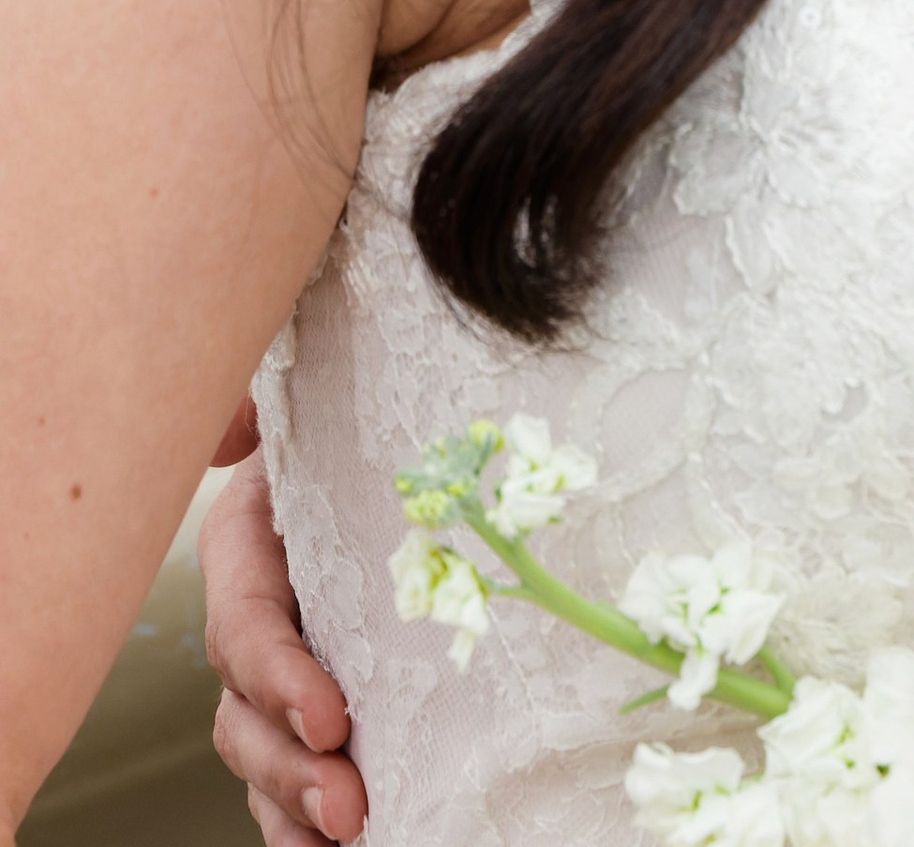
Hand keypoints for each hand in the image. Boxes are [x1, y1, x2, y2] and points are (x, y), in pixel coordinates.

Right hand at [200, 413, 365, 839]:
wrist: (409, 443)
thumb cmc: (361, 409)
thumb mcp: (312, 392)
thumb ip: (262, 404)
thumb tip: (222, 438)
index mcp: (247, 550)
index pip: (245, 628)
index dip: (278, 678)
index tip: (333, 716)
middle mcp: (257, 621)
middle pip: (244, 715)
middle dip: (288, 767)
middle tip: (347, 801)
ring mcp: (282, 675)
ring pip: (263, 759)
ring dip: (296, 806)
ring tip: (352, 829)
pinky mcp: (317, 710)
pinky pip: (292, 784)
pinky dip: (301, 827)